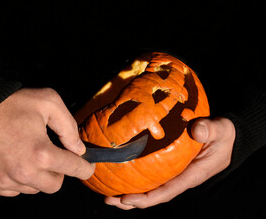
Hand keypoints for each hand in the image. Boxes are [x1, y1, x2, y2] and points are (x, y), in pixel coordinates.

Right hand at [0, 88, 94, 195]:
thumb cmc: (10, 104)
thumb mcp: (48, 102)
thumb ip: (68, 126)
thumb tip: (78, 149)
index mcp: (41, 153)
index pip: (73, 169)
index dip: (84, 169)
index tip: (87, 167)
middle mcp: (24, 173)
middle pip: (54, 185)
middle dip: (59, 172)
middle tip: (52, 157)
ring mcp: (5, 181)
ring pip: (33, 189)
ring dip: (37, 176)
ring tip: (29, 156)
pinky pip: (13, 190)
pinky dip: (18, 180)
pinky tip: (13, 162)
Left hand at [105, 117, 235, 209]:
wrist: (224, 136)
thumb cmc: (222, 134)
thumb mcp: (221, 130)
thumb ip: (210, 130)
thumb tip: (196, 130)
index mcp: (191, 175)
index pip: (167, 191)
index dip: (147, 198)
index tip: (127, 199)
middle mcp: (179, 178)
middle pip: (153, 195)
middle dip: (131, 201)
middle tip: (108, 199)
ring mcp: (172, 174)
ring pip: (149, 189)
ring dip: (128, 193)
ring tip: (107, 194)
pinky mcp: (168, 167)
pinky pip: (150, 177)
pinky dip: (134, 179)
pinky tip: (118, 174)